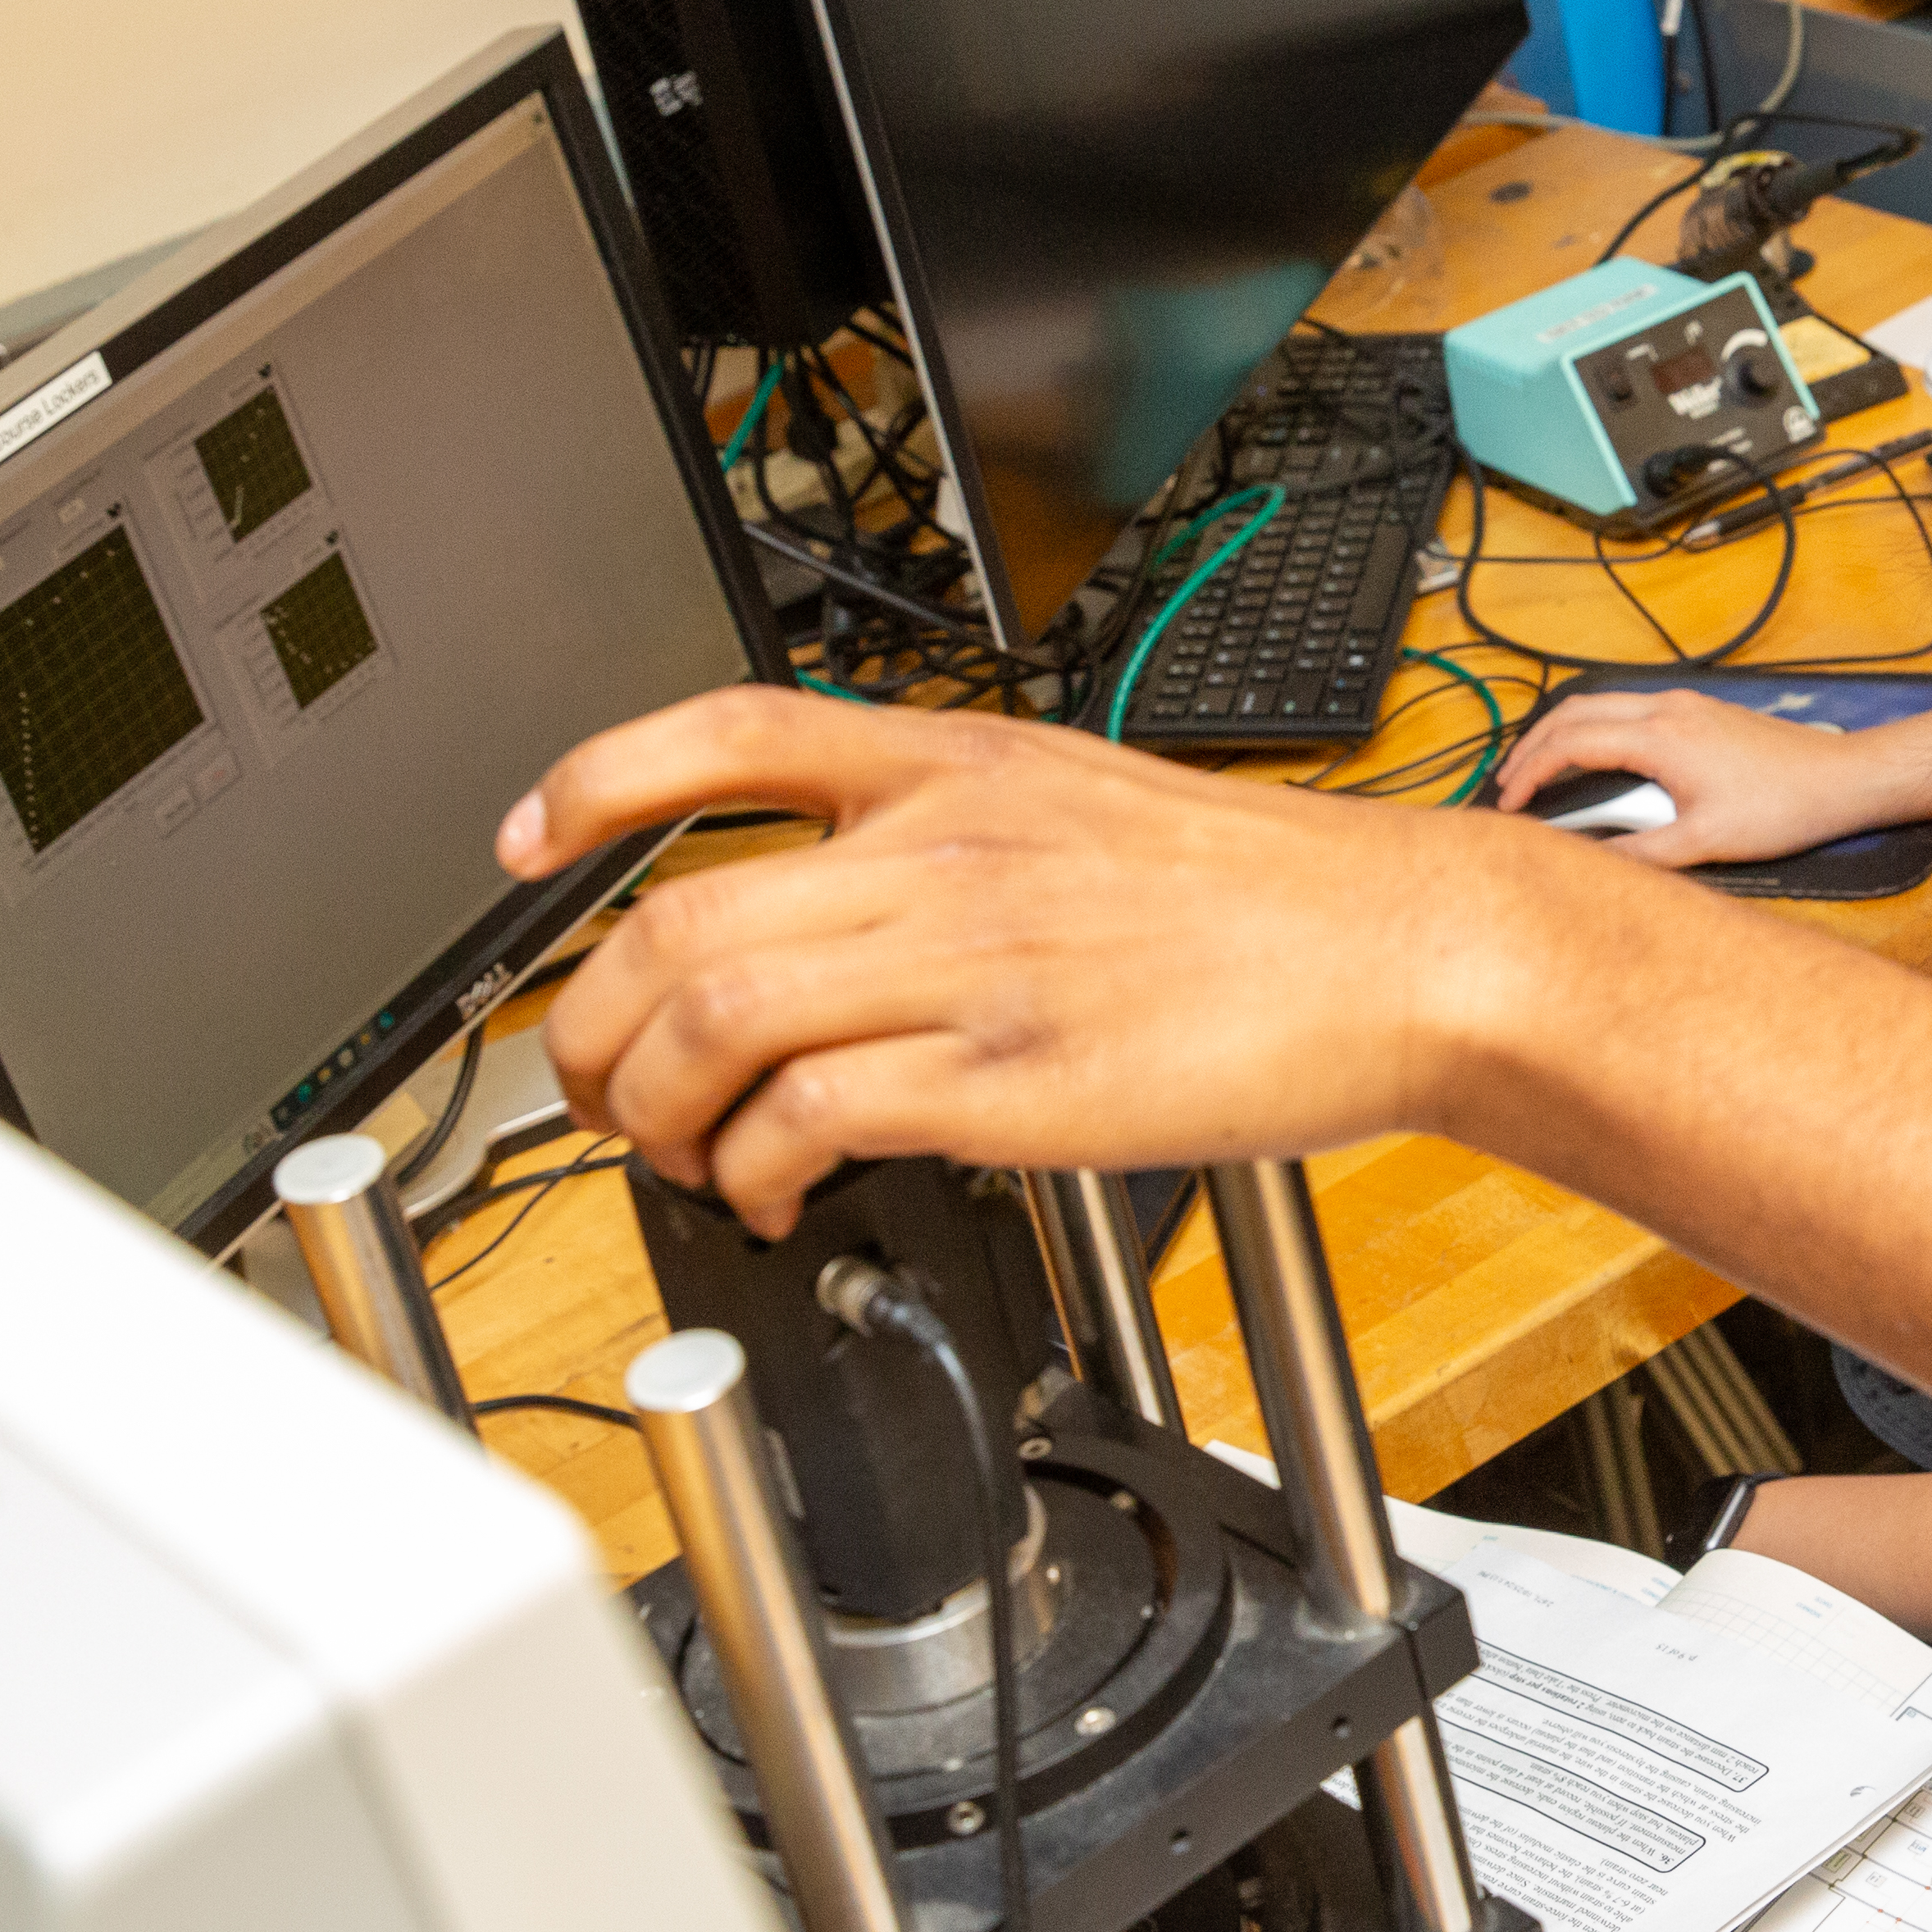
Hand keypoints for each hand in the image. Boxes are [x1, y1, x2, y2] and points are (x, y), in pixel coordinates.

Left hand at [496, 688, 1560, 1230]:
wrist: (1404, 951)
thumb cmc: (1277, 901)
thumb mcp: (1091, 801)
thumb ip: (961, 831)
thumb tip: (854, 902)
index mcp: (957, 765)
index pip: (723, 736)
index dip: (593, 788)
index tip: (528, 847)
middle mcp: (940, 848)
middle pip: (671, 919)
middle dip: (586, 1023)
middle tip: (595, 1083)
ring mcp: (969, 961)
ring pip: (710, 1021)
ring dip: (651, 1112)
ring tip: (677, 1157)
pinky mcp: (1006, 1075)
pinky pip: (805, 1118)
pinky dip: (751, 1171)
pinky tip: (773, 1195)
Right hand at [1485, 690, 1897, 868]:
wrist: (1841, 778)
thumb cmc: (1782, 807)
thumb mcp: (1706, 843)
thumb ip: (1641, 853)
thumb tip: (1590, 863)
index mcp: (1661, 736)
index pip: (1572, 743)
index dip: (1531, 773)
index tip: (1509, 803)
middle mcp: (1668, 708)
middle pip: (1577, 711)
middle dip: (1534, 745)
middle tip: (1509, 783)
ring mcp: (1686, 704)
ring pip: (1603, 704)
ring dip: (1565, 733)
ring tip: (1542, 771)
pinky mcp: (1701, 711)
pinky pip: (1630, 709)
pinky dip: (1597, 729)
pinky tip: (1597, 759)